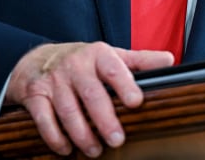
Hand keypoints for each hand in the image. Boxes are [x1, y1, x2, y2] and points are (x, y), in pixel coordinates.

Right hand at [6, 42, 173, 156]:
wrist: (37, 60)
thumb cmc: (82, 62)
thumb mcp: (110, 56)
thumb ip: (139, 60)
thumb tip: (169, 61)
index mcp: (98, 55)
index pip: (114, 68)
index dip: (125, 85)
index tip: (136, 102)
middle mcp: (75, 65)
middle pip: (92, 94)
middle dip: (104, 119)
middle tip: (117, 140)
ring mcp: (54, 80)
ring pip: (68, 110)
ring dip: (82, 134)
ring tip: (95, 149)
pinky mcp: (35, 95)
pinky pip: (44, 118)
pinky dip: (55, 137)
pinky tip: (66, 148)